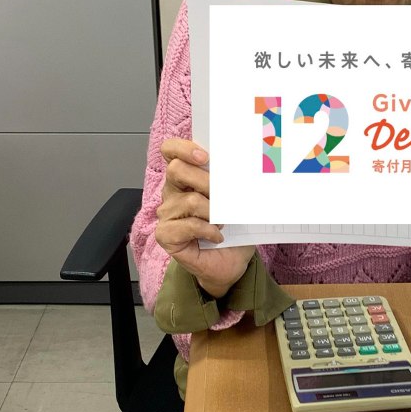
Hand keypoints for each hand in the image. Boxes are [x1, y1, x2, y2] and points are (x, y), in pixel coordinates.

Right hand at [154, 138, 254, 297]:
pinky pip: (189, 225)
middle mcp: (172, 192)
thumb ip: (232, 182)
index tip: (205, 157)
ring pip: (189, 200)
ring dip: (214, 212)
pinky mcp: (166, 235)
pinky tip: (218, 236)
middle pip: (177, 170)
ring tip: (223, 222)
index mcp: (186, 177)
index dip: (183, 148)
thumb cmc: (233, 230)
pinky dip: (209, 230)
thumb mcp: (236, 200)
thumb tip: (244, 167)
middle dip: (206, 181)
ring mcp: (167, 214)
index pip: (170, 151)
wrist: (231, 263)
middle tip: (224, 196)